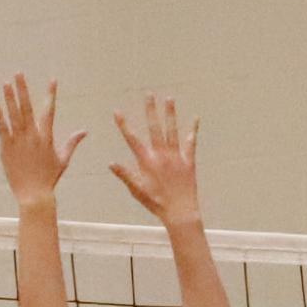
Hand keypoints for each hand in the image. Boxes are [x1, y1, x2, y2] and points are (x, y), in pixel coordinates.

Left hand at [0, 76, 85, 206]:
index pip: (49, 110)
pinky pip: (2, 129)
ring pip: (14, 115)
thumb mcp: (63, 160)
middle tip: (19, 73)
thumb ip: (72, 143)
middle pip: (27, 107)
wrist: (34, 195)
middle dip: (23, 89)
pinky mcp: (7, 149)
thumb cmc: (49, 179)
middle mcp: (32, 136)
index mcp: (46, 137)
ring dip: (10, 98)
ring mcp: (19, 142)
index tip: (53, 80)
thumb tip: (84, 132)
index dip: (51, 94)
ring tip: (6, 83)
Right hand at [110, 96, 200, 225]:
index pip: (132, 139)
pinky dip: (193, 130)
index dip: (123, 124)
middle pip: (154, 128)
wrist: (180, 211)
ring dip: (170, 113)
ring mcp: (175, 156)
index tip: (117, 111)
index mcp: (147, 162)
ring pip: (172, 130)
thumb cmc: (156, 203)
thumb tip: (111, 164)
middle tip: (148, 94)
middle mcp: (161, 155)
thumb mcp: (137, 191)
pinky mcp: (188, 161)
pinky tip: (195, 119)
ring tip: (169, 98)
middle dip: (150, 110)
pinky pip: (191, 143)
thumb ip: (125, 175)